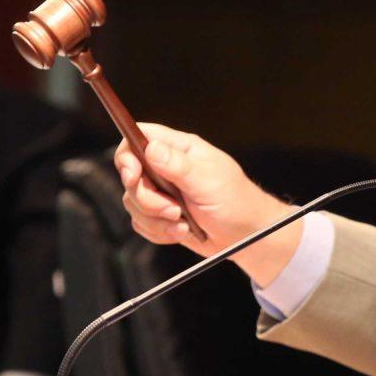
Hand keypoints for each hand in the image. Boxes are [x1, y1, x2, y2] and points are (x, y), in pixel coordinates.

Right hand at [114, 124, 298, 285]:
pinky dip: (160, 232)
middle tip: (175, 209)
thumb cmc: (237, 202)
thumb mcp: (209, 181)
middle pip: (130, 176)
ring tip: (184, 223)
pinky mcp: (160, 215)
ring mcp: (162, 192)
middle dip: (147, 199)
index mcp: (180, 150)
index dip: (127, 156)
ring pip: (133, 203)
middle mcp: (166, 168)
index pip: (137, 139)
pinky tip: (182, 231)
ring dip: (156, 220)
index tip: (133, 175)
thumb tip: (150, 147)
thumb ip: (178, 165)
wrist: (247, 236)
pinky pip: (141, 223)